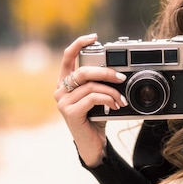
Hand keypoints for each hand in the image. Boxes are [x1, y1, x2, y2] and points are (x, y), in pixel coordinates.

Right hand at [54, 34, 128, 166]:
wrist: (93, 146)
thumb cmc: (95, 120)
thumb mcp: (97, 98)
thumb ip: (99, 84)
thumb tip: (117, 72)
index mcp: (65, 83)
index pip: (68, 57)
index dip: (79, 44)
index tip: (94, 38)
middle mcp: (60, 90)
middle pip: (83, 71)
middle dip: (105, 72)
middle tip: (121, 77)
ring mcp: (63, 102)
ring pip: (91, 86)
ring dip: (111, 91)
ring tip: (122, 99)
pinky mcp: (70, 112)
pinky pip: (92, 98)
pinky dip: (108, 99)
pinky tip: (115, 106)